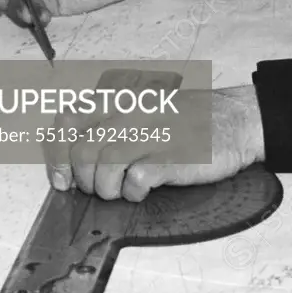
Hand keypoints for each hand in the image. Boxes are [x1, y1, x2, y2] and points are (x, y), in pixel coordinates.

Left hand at [45, 81, 265, 200]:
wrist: (235, 119)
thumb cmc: (189, 118)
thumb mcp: (146, 105)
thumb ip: (113, 120)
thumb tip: (75, 154)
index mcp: (123, 100)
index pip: (68, 120)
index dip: (56, 153)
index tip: (62, 176)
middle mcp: (131, 114)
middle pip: (81, 152)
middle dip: (82, 180)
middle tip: (97, 188)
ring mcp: (151, 134)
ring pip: (102, 168)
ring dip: (106, 189)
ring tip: (123, 189)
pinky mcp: (170, 158)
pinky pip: (134, 181)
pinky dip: (133, 193)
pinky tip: (144, 189)